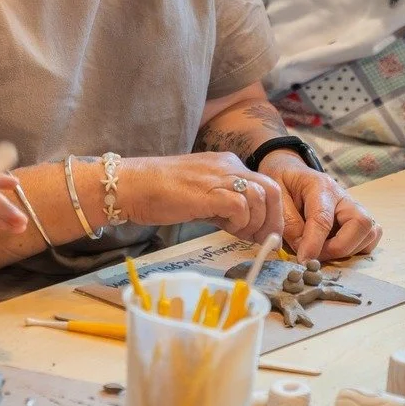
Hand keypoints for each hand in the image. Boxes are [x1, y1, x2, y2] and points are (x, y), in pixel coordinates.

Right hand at [117, 154, 283, 241]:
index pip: (265, 185)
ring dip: (254, 223)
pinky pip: (241, 206)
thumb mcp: (200, 197)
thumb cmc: (158, 194)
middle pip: (271, 189)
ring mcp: (218, 176)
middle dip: (272, 220)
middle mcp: (227, 166)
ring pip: (260, 197)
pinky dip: (239, 222)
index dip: (270, 213)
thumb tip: (243, 227)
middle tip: (260, 240)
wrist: (132, 185)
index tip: (261, 234)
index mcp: (226, 165)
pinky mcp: (208, 192)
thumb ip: (223, 207)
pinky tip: (224, 228)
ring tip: (236, 234)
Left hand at [260, 152, 379, 260]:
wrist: (292, 172)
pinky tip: (334, 247)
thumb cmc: (283, 182)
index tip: (304, 260)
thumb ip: (289, 223)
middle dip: (338, 248)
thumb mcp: (276, 197)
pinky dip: (356, 249)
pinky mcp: (358, 219)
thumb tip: (304, 250)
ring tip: (322, 251)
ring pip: (369, 233)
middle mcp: (343, 196)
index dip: (314, 243)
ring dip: (348, 250)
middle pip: (360, 224)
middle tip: (315, 256)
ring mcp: (354, 207)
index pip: (323, 218)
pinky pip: (369, 238)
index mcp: (320, 186)